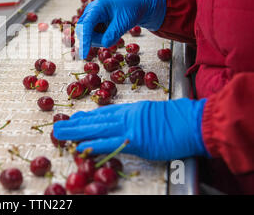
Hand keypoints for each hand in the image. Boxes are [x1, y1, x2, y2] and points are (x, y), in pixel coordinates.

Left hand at [53, 98, 209, 160]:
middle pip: (96, 119)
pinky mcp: (135, 140)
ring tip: (60, 135)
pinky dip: (94, 145)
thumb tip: (133, 127)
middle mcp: (127, 115)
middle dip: (76, 124)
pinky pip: (109, 143)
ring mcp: (130, 127)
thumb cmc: (182, 118)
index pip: (105, 113)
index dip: (88, 117)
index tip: (75, 119)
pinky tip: (80, 146)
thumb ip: (141, 119)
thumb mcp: (157, 113)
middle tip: (59, 127)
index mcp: (133, 109)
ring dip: (76, 133)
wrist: (196, 120)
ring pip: (97, 129)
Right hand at [76, 0, 165, 58]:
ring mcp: (90, 18)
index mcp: (96, 7)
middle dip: (94, 40)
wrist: (135, 6)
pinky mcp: (93, 24)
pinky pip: (92, 37)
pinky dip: (101, 39)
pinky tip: (111, 32)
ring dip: (100, 40)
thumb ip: (113, 33)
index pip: (86, 25)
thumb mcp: (124, 23)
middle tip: (112, 38)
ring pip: (87, 36)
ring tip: (115, 32)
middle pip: (83, 31)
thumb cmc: (130, 11)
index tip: (84, 54)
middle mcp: (90, 12)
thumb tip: (104, 44)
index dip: (84, 40)